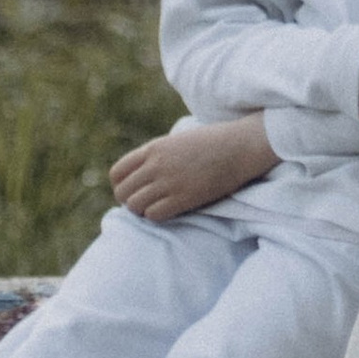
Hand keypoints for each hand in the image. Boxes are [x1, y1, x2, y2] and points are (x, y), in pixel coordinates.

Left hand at [111, 115, 273, 223]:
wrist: (241, 145)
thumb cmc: (215, 142)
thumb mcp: (179, 141)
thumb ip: (159, 155)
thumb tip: (145, 173)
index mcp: (154, 148)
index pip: (117, 172)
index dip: (121, 185)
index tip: (132, 190)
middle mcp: (156, 165)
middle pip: (123, 192)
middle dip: (129, 200)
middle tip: (143, 203)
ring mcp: (169, 181)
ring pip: (134, 205)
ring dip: (141, 210)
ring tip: (155, 208)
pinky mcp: (183, 197)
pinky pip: (153, 214)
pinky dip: (156, 216)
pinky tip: (168, 210)